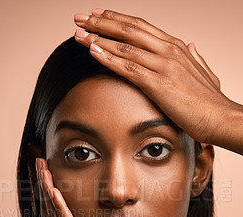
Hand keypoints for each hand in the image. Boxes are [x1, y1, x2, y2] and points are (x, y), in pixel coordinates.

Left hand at [74, 9, 233, 144]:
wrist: (221, 118)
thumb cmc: (210, 102)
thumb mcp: (204, 74)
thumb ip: (195, 58)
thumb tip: (190, 45)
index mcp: (176, 47)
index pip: (141, 27)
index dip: (117, 19)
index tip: (98, 15)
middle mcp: (169, 50)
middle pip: (129, 29)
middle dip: (101, 22)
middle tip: (79, 18)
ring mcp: (165, 65)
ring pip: (125, 46)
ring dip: (98, 38)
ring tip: (78, 34)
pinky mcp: (160, 84)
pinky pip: (129, 67)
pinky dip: (109, 58)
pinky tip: (93, 52)